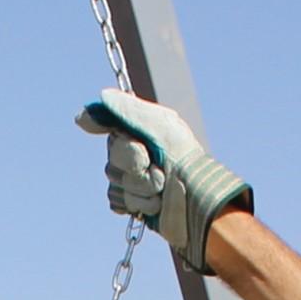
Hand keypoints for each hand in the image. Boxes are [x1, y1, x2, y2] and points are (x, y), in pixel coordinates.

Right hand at [78, 88, 251, 272]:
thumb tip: (102, 96)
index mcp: (139, 129)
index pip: (109, 125)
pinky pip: (116, 200)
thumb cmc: (184, 159)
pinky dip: (137, 203)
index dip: (121, 139)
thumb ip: (129, 110)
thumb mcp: (160, 125)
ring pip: (115, 182)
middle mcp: (132, 152)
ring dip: (141, 187)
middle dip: (136, 166)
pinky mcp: (130, 202)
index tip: (140, 148)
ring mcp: (130, 178)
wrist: (197, 201)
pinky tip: (154, 202)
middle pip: (113, 157)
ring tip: (163, 187)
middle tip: (159, 167)